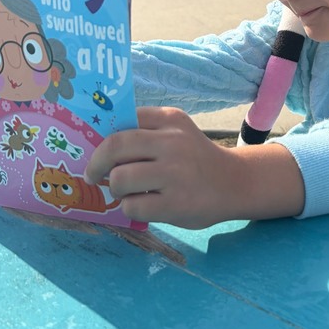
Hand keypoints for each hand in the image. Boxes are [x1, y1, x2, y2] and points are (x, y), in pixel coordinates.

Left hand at [84, 106, 304, 228]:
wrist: (235, 184)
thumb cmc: (196, 160)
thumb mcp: (178, 134)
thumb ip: (146, 133)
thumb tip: (98, 145)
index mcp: (171, 120)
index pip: (124, 120)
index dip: (102, 137)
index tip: (96, 150)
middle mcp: (173, 143)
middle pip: (115, 146)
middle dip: (97, 163)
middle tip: (93, 174)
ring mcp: (175, 174)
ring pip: (120, 178)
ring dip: (115, 188)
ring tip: (125, 192)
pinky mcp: (176, 203)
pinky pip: (133, 206)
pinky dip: (129, 208)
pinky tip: (141, 205)